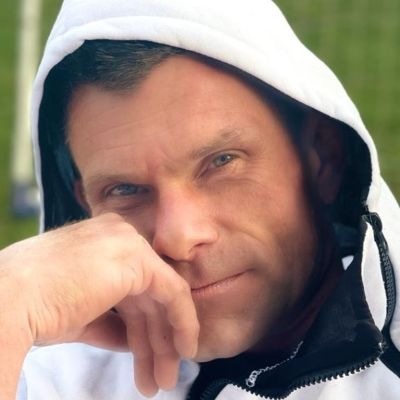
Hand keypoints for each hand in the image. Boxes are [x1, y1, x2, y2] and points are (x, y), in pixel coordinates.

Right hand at [0, 213, 198, 397]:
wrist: (9, 304)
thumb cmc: (31, 308)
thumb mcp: (78, 314)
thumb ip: (108, 319)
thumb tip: (130, 336)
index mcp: (101, 245)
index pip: (132, 289)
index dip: (142, 328)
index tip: (148, 358)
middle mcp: (118, 238)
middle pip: (147, 296)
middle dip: (155, 340)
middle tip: (161, 376)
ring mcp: (129, 244)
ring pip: (162, 297)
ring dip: (165, 340)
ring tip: (164, 377)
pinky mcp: (138, 259)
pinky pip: (174, 292)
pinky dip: (183, 321)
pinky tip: (184, 349)